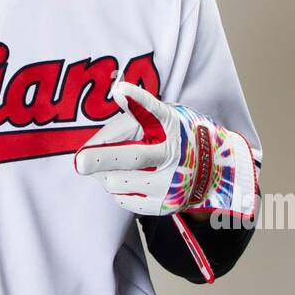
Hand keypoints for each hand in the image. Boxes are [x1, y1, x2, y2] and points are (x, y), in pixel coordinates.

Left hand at [74, 81, 232, 216]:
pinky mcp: (164, 205)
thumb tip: (89, 150)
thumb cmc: (174, 136)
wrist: (215, 170)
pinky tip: (128, 179)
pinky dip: (116, 189)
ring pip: (118, 181)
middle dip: (103, 158)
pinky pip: (122, 200)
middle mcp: (173, 153)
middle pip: (133, 156)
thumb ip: (125, 124)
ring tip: (114, 166)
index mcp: (171, 124)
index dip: (136, 99)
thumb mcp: (161, 118)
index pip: (152, 109)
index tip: (120, 89)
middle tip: (80, 162)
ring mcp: (170, 182)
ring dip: (105, 173)